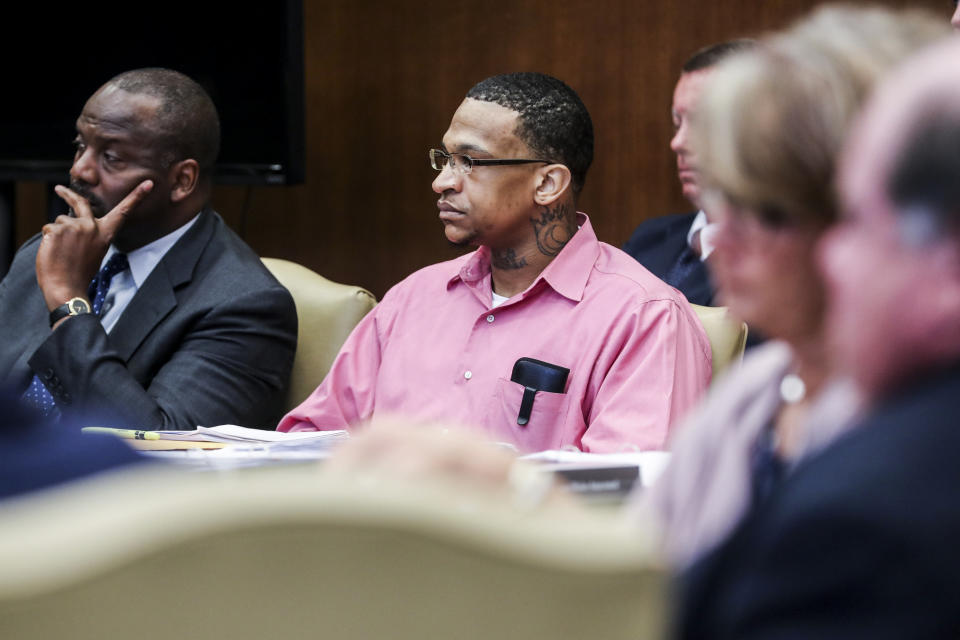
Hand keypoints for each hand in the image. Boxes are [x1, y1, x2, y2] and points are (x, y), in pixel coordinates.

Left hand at [36, 180, 152, 310]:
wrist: (67, 288)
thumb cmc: (80, 274)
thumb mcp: (94, 252)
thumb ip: (88, 234)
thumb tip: (73, 222)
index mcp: (105, 233)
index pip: (123, 211)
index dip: (137, 196)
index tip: (149, 184)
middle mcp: (92, 226)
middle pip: (80, 202)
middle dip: (68, 193)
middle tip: (59, 189)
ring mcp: (74, 226)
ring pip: (60, 221)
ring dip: (57, 233)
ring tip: (61, 252)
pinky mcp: (57, 229)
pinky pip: (49, 229)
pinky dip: (49, 240)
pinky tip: (54, 253)